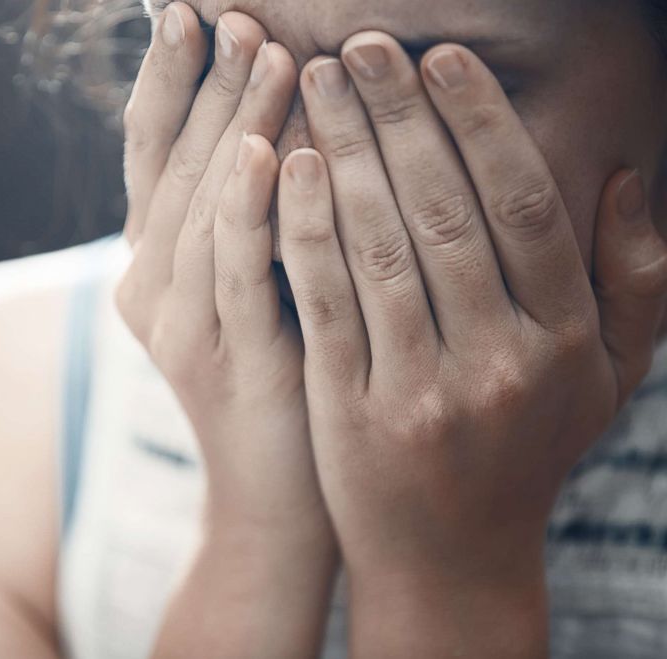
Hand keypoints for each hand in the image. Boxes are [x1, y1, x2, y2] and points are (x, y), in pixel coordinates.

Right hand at [117, 3, 328, 539]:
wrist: (285, 491)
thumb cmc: (289, 371)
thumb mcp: (261, 280)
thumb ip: (253, 212)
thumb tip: (285, 118)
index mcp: (155, 260)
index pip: (152, 152)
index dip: (168, 80)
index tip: (191, 10)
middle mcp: (149, 284)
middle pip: (172, 166)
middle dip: (205, 85)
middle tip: (237, 14)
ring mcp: (177, 325)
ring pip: (198, 208)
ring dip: (231, 127)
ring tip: (265, 53)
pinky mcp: (221, 360)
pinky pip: (233, 273)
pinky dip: (245, 210)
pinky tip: (268, 152)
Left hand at [274, 30, 666, 653]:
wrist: (451, 557)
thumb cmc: (524, 451)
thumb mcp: (608, 378)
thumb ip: (634, 280)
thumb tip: (626, 179)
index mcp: (568, 340)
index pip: (524, 206)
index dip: (479, 123)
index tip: (440, 58)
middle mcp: (502, 362)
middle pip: (444, 213)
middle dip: (399, 118)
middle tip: (360, 48)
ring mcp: (423, 390)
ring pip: (380, 249)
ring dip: (344, 155)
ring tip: (312, 85)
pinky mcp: (353, 412)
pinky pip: (326, 304)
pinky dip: (305, 230)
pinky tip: (284, 169)